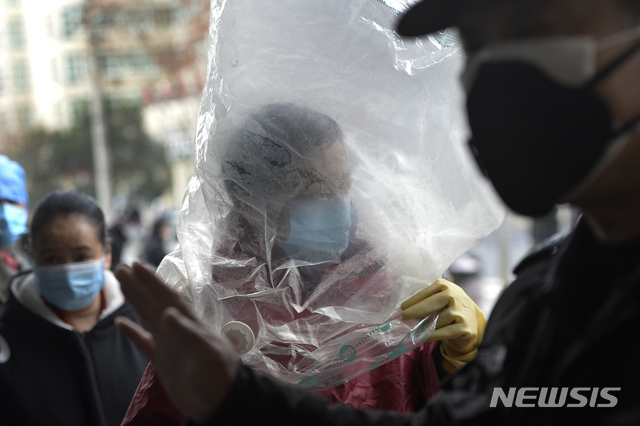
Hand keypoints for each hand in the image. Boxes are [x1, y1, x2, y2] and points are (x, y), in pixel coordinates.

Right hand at [115, 262, 237, 422]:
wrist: (222, 402)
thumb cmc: (220, 376)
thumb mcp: (207, 354)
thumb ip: (187, 334)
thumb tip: (167, 313)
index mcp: (190, 323)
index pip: (168, 297)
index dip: (153, 281)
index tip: (137, 266)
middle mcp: (178, 330)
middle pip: (155, 302)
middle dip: (139, 285)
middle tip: (121, 268)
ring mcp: (170, 344)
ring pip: (148, 317)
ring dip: (135, 301)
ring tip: (121, 284)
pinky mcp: (163, 361)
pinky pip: (144, 343)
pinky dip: (132, 333)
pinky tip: (121, 323)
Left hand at [400, 278, 485, 371]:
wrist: (469, 321)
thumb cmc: (447, 307)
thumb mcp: (439, 298)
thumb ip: (425, 298)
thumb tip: (405, 308)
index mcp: (446, 286)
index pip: (429, 291)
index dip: (415, 299)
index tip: (402, 307)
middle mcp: (457, 296)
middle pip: (436, 302)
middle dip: (418, 309)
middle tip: (404, 316)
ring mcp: (463, 312)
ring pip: (441, 318)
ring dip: (426, 325)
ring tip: (414, 329)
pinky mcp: (466, 327)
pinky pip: (447, 331)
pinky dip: (434, 335)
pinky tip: (423, 337)